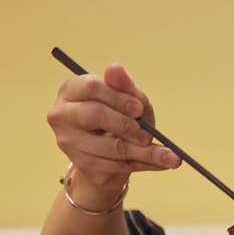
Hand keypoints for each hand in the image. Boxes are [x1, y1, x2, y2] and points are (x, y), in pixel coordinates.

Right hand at [47, 64, 180, 200]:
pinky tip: (163, 163)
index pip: (91, 87)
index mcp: (71, 90)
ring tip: (170, 156)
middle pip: (95, 115)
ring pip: (111, 147)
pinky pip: (118, 165)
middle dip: (127, 125)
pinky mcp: (82, 164)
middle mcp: (62, 114)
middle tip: (148, 134)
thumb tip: (115, 68)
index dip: (118, 97)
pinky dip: (146, 164)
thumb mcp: (129, 101)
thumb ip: (125, 87)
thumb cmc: (118, 119)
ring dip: (146, 152)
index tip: (139, 109)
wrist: (109, 155)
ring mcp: (68, 141)